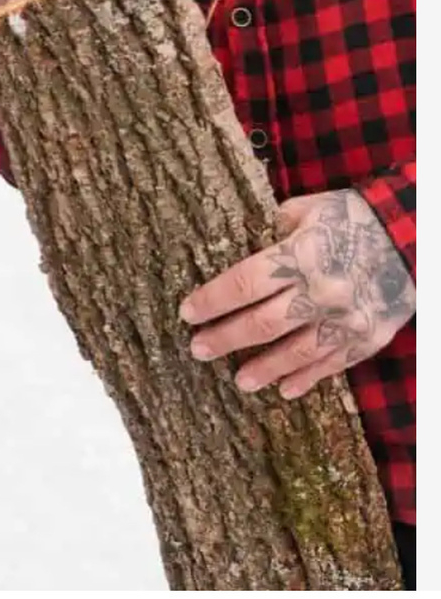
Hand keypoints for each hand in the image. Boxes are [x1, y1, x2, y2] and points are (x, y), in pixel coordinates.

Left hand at [180, 188, 414, 399]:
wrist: (412, 237)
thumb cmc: (350, 217)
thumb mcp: (305, 210)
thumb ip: (270, 230)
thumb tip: (236, 244)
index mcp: (301, 256)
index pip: (245, 283)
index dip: (212, 300)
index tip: (187, 313)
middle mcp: (323, 292)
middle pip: (263, 323)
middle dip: (226, 338)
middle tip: (197, 349)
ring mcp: (348, 321)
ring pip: (296, 353)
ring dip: (264, 368)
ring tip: (237, 380)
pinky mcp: (369, 339)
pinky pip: (332, 365)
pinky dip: (306, 379)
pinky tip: (283, 388)